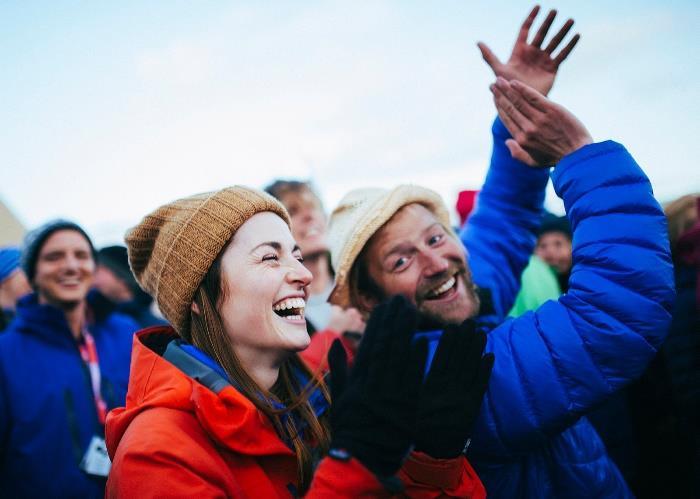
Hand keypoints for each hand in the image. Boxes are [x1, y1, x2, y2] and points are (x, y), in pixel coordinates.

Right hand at [328, 296, 426, 476]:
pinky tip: (422, 342)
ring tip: (412, 312)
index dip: (377, 324)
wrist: (362, 460)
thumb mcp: (339, 398)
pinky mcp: (405, 408)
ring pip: (399, 359)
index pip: (368, 346)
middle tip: (401, 300)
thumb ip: (339, 369)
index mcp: (357, 381)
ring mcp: (389, 396)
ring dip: (405, 334)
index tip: (383, 306)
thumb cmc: (351, 427)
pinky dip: (416, 362)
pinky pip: (412, 381)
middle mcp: (372, 384)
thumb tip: (335, 341)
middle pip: (385, 346)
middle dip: (393, 321)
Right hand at [413, 322, 493, 458]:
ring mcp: (461, 400)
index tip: (451, 327)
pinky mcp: (471, 408)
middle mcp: (447, 392)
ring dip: (477, 349)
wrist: (431, 456)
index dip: (448, 343)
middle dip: (465, 340)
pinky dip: (485, 370)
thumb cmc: (410, 428)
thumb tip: (392, 354)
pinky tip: (490, 356)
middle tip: (470, 321)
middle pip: (458, 360)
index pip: (440, 360)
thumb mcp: (401, 403)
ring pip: (471, 369)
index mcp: (429, 390)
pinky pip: (480, 386)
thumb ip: (406, 380)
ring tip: (481, 331)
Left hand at [478, 5, 579, 95]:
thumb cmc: (507, 87)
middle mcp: (533, 53)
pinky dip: (569, 45)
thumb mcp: (498, 70)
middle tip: (555, 11)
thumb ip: (489, 56)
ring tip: (570, 20)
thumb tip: (478, 42)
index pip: (526, 30)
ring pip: (554, 42)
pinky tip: (576, 35)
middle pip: (542, 33)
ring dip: (562, 31)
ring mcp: (543, 59)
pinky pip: (562, 54)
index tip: (538, 6)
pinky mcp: (552, 68)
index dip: (531, 19)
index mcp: (520, 50)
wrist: (520, 102)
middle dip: (548, 22)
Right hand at [491, 77, 591, 166]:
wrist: (578, 154)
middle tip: (493, 84)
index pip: (507, 119)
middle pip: (510, 108)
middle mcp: (528, 128)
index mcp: (522, 139)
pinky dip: (523, 89)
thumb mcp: (534, 162)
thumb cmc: (556, 159)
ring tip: (499, 80)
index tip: (494, 97)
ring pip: (519, 101)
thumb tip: (507, 142)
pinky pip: (534, 97)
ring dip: (507, 89)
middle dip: (500, 95)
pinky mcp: (552, 110)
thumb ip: (517, 153)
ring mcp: (539, 119)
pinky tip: (514, 83)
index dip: (499, 106)